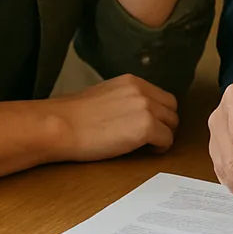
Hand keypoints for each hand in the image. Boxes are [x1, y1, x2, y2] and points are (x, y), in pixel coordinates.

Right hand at [50, 73, 178, 160]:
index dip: (159, 113)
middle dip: (165, 123)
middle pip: (171, 108)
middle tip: (153, 137)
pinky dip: (160, 148)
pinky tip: (147, 151)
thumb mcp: (102, 96)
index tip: (152, 124)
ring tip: (147, 146)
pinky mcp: (146, 127)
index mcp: (131, 82)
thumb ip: (123, 100)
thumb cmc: (71, 117)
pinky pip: (167, 140)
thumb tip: (131, 114)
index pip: (161, 95)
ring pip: (172, 124)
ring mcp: (145, 108)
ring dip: (163, 136)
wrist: (60, 125)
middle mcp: (141, 91)